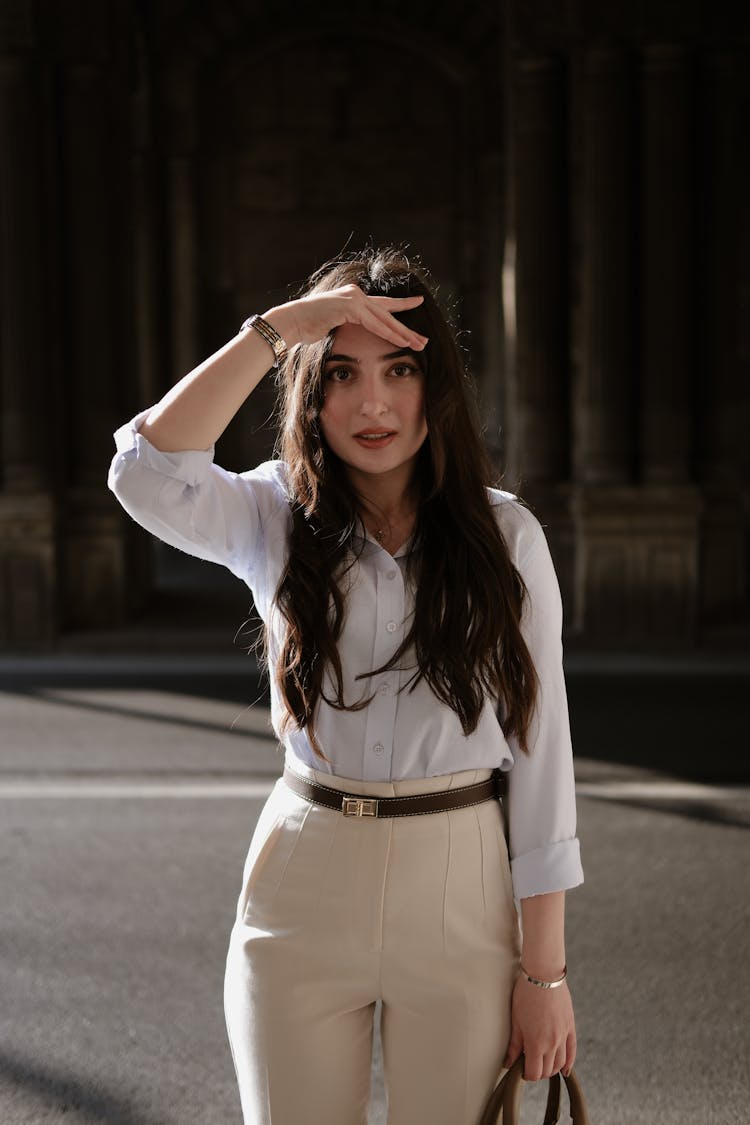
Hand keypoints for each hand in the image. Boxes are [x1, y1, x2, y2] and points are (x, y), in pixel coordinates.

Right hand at [264, 284, 427, 351]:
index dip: (401, 305)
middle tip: (424, 338)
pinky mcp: (350, 306)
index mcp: (353, 298)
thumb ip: (346, 325)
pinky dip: (389, 334)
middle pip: (388, 313)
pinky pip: (375, 323)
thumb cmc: (307, 328)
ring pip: (385, 319)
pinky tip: (403, 342)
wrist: (292, 322)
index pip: (382, 304)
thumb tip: (350, 331)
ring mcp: (354, 298)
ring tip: (419, 344)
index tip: (418, 302)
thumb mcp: (332, 325)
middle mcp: (356, 294)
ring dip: (403, 334)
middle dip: (407, 328)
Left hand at [504, 975, 575, 1080]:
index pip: (534, 1073)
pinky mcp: (570, 1027)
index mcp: (536, 1043)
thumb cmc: (526, 994)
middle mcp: (553, 1043)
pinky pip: (572, 1051)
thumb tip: (509, 1063)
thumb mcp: (516, 1020)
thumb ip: (514, 1045)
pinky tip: (564, 1069)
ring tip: (542, 1063)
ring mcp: (563, 1036)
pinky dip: (569, 1063)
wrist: (544, 974)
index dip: (526, 1074)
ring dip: (551, 1068)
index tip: (521, 1069)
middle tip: (529, 1064)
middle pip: (547, 1070)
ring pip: (560, 1063)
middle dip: (538, 1071)